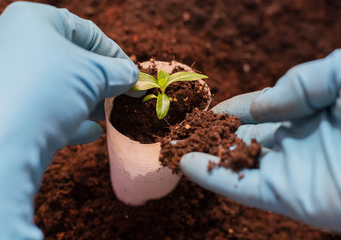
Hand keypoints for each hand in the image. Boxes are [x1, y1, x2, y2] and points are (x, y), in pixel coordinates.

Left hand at [0, 2, 137, 238]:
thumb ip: (117, 72)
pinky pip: (44, 111)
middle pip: (71, 61)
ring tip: (112, 115)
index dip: (114, 53)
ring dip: (90, 103)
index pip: (85, 31)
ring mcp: (7, 79)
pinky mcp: (6, 111)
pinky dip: (71, 121)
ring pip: (59, 88)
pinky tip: (93, 133)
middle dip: (103, 81)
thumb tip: (131, 75)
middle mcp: (14, 45)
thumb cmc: (48, 92)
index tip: (132, 74)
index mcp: (32, 21)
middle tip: (124, 96)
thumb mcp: (93, 75)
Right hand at [180, 50, 340, 231]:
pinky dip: (213, 178)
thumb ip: (296, 83)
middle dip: (214, 133)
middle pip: (246, 137)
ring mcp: (293, 171)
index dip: (233, 107)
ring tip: (174, 147)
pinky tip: (186, 165)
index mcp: (312, 110)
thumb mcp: (340, 73)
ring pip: (238, 163)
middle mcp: (299, 141)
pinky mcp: (290, 198)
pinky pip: (242, 188)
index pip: (261, 109)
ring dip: (206, 155)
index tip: (207, 107)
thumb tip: (257, 106)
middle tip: (183, 129)